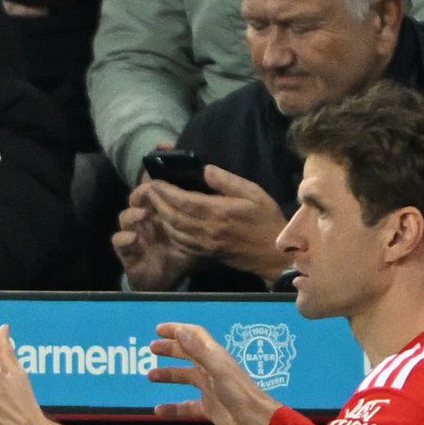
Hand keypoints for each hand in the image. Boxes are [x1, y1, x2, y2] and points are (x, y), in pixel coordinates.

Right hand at [114, 184, 196, 291]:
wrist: (166, 282)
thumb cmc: (181, 255)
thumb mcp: (195, 236)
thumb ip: (200, 220)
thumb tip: (212, 198)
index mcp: (160, 213)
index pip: (153, 192)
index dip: (155, 185)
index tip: (161, 182)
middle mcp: (145, 221)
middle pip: (136, 200)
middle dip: (141, 194)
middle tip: (149, 191)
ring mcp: (133, 234)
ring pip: (125, 217)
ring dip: (132, 214)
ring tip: (143, 214)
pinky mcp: (125, 251)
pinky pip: (118, 241)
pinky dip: (124, 238)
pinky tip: (134, 238)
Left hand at [146, 167, 289, 284]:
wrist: (274, 254)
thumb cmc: (266, 220)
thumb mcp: (253, 193)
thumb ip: (227, 181)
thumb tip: (205, 170)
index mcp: (218, 212)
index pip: (183, 201)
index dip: (165, 191)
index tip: (155, 181)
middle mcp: (207, 230)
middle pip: (172, 216)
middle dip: (157, 202)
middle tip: (148, 190)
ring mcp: (205, 244)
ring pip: (173, 231)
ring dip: (160, 217)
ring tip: (154, 204)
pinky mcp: (205, 253)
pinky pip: (181, 243)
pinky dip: (170, 232)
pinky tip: (168, 223)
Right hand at [147, 322, 283, 424]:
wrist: (255, 421)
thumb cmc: (239, 393)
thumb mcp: (217, 369)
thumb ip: (198, 351)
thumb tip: (180, 331)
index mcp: (215, 356)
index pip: (194, 336)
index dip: (178, 330)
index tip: (159, 329)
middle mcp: (211, 369)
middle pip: (188, 354)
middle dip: (170, 349)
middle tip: (151, 348)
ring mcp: (210, 389)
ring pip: (186, 377)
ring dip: (169, 374)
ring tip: (150, 375)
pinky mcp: (209, 407)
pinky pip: (187, 405)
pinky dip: (173, 407)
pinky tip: (159, 410)